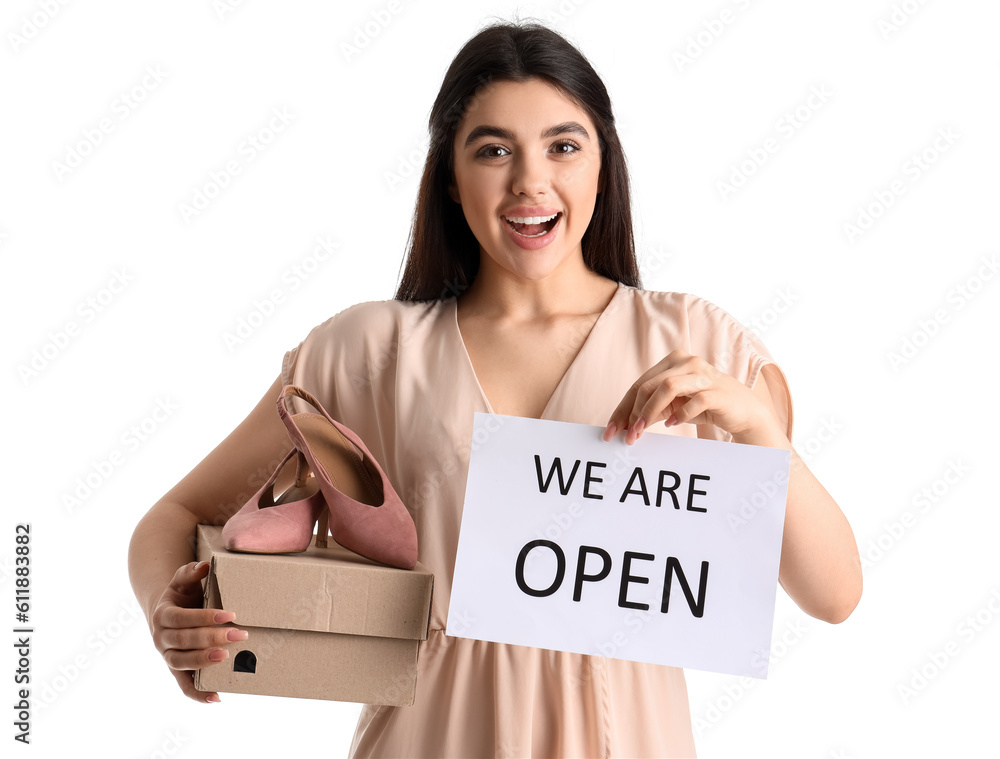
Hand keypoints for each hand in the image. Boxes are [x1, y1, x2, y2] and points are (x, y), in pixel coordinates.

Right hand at [149, 561, 247, 702]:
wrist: (166, 612)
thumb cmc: (181, 595)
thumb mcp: (183, 581)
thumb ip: (191, 572)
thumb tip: (204, 566)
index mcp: (163, 615)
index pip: (182, 618)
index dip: (204, 617)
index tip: (229, 615)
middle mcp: (162, 638)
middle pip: (185, 641)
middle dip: (212, 638)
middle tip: (239, 634)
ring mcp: (167, 656)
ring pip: (182, 662)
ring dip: (204, 661)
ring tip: (227, 657)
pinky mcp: (175, 670)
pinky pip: (183, 685)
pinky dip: (197, 693)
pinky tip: (217, 697)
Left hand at [602, 349, 777, 444]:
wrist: (742, 410)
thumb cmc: (704, 406)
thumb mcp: (672, 406)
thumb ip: (651, 409)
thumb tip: (623, 425)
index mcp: (672, 361)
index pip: (639, 384)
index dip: (622, 408)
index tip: (610, 431)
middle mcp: (687, 362)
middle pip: (649, 385)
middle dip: (634, 412)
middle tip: (627, 435)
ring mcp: (703, 375)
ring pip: (667, 387)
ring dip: (650, 412)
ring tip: (642, 430)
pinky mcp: (717, 391)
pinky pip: (694, 401)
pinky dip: (680, 414)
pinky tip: (673, 424)